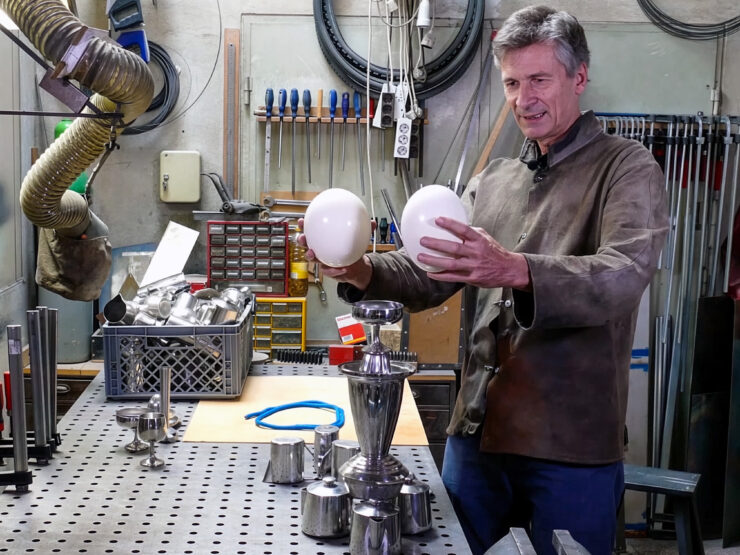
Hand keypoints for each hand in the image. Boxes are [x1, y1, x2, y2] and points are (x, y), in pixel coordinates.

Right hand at [297, 218, 373, 289]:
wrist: (356, 268)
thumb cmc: (353, 252)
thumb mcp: (358, 241)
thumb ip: (365, 231)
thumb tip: (372, 222)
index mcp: (325, 241)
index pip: (313, 232)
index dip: (305, 226)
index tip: (302, 221)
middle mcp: (321, 251)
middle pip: (307, 245)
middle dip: (302, 241)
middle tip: (302, 237)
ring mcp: (323, 262)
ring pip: (313, 260)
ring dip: (311, 256)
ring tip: (313, 254)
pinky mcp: (329, 272)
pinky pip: (329, 271)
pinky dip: (335, 271)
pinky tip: (342, 269)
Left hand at [417, 217, 531, 290]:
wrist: (509, 269)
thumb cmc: (495, 252)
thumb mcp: (486, 238)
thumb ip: (471, 233)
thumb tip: (455, 226)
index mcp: (479, 241)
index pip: (464, 230)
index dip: (451, 224)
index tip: (438, 220)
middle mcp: (476, 253)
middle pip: (454, 248)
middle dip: (437, 244)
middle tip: (423, 240)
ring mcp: (473, 266)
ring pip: (451, 264)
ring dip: (434, 261)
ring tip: (421, 257)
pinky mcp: (472, 278)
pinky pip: (453, 277)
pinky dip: (441, 275)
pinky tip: (430, 273)